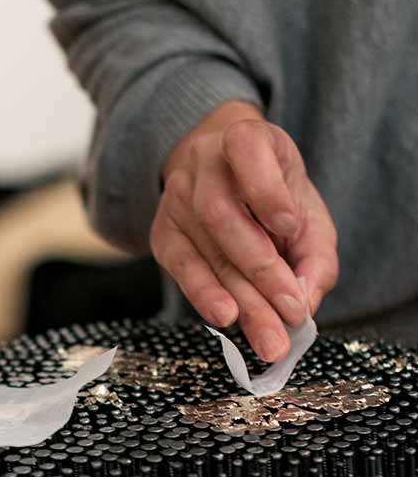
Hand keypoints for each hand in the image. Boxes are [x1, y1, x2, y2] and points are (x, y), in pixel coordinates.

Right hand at [151, 101, 337, 361]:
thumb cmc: (273, 195)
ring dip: (240, 296)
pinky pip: (181, 266)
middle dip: (261, 271)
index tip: (290, 228)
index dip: (267, 191)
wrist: (222, 175)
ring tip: (267, 337)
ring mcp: (176, 197)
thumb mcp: (306, 211)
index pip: (247, 151)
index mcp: (246, 138)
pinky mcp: (162, 231)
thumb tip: (304, 300)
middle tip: (289, 317)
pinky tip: (225, 317)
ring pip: (205, 248)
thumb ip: (314, 254)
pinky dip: (203, 293)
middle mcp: (202, 162)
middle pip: (223, 216)